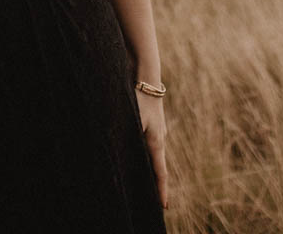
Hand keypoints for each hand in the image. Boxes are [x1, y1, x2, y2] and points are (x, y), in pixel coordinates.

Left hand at [136, 87, 168, 208]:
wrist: (147, 76)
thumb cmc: (138, 97)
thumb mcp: (131, 118)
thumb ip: (127, 136)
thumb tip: (119, 154)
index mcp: (156, 141)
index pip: (160, 171)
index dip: (161, 189)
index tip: (164, 206)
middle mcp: (160, 138)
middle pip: (158, 166)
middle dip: (156, 184)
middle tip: (156, 202)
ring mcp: (157, 130)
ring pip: (154, 156)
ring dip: (151, 169)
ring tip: (148, 185)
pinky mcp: (152, 124)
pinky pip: (150, 145)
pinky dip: (146, 156)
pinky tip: (140, 158)